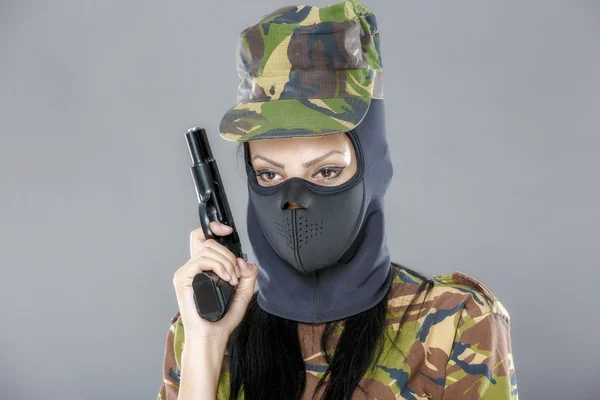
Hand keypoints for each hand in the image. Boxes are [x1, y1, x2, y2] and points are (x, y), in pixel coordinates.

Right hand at [173, 221, 257, 339]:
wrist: (212, 336)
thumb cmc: (221, 319)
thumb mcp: (242, 293)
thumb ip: (247, 275)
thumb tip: (245, 261)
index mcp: (203, 269)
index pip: (203, 239)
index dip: (214, 229)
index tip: (228, 230)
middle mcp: (192, 268)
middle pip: (207, 241)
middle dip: (228, 253)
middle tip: (235, 273)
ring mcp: (186, 272)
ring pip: (207, 249)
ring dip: (226, 262)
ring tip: (231, 279)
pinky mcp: (183, 278)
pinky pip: (201, 260)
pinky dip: (218, 266)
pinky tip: (225, 278)